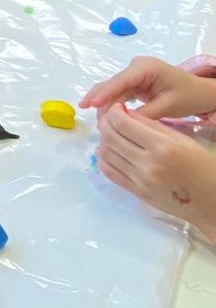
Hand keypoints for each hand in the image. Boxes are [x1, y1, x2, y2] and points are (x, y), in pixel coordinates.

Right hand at [80, 56, 215, 118]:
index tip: (90, 105)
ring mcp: (133, 74)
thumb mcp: (168, 106)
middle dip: (99, 98)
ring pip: (112, 88)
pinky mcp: (133, 82)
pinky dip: (110, 103)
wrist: (200, 92)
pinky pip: (117, 92)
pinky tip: (100, 113)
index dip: (104, 93)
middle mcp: (136, 67)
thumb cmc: (188, 96)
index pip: (121, 80)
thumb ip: (143, 113)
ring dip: (102, 102)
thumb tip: (121, 122)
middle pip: (112, 83)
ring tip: (92, 117)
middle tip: (86, 114)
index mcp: (146, 67)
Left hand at [96, 105, 215, 240]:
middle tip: (108, 117)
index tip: (115, 107)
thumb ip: (152, 126)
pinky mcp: (136, 193)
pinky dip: (103, 159)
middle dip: (105, 123)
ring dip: (103, 140)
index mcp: (163, 147)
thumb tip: (125, 113)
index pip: (122, 124)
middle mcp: (148, 164)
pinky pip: (110, 173)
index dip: (113, 111)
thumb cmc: (202, 166)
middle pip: (110, 137)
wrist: (211, 200)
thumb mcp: (182, 140)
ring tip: (109, 133)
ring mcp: (140, 180)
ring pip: (106, 154)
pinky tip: (108, 150)